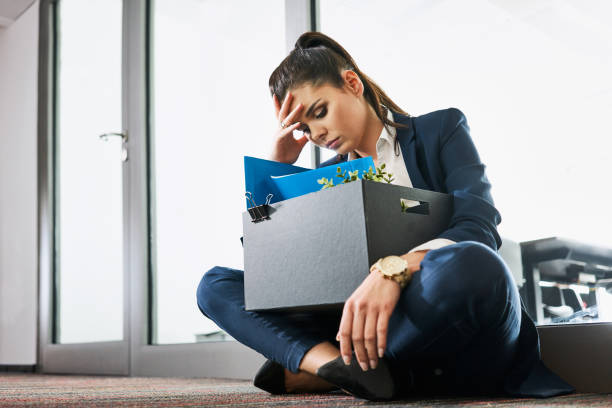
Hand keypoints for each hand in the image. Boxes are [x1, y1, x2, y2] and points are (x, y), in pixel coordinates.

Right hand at [269, 92, 308, 163]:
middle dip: (286, 103)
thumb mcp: (299, 145)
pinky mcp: (280, 140)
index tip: (281, 95)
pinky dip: (293, 127)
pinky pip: (287, 132)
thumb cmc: (286, 155)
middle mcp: (281, 129)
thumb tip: (312, 132)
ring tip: (300, 105)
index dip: (281, 106)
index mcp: (284, 130)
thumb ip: (304, 138)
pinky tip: (299, 123)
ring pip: (286, 120)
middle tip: (290, 93)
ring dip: (293, 112)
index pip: (283, 115)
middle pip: (283, 113)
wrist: (279, 166)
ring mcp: (279, 134)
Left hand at [337, 251, 427, 370]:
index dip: (345, 349)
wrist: (387, 273)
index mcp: (349, 306)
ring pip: (369, 337)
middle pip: (357, 337)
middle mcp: (359, 308)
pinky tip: (381, 352)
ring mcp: (372, 308)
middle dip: (359, 355)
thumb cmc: (371, 289)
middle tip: (364, 366)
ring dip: (370, 353)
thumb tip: (339, 338)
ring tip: (373, 363)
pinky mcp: (385, 308)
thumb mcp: (355, 302)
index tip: (347, 361)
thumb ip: (347, 320)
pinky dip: (381, 344)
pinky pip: (382, 330)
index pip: (344, 332)